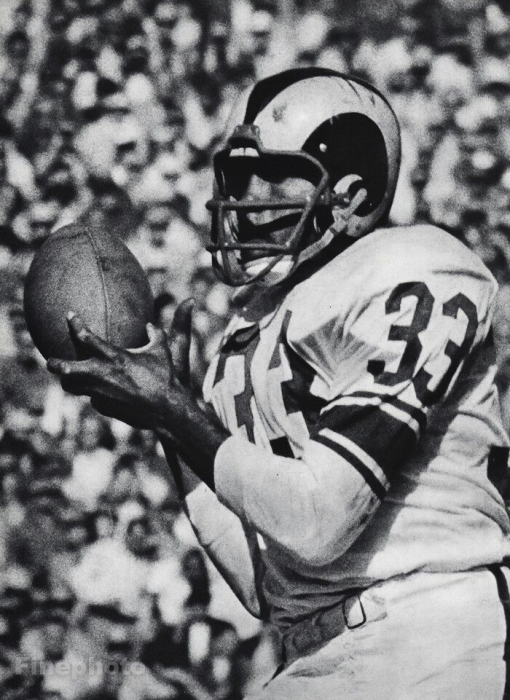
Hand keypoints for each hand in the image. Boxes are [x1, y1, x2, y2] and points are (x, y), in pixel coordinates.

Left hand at [47, 299, 194, 429]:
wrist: (166, 410)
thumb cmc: (166, 378)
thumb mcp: (162, 352)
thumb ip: (156, 335)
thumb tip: (150, 325)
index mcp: (114, 357)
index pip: (86, 337)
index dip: (75, 325)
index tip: (70, 316)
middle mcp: (102, 375)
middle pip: (67, 369)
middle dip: (55, 364)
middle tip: (51, 361)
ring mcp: (100, 393)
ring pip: (74, 387)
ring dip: (70, 381)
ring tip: (69, 377)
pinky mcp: (104, 407)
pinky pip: (93, 398)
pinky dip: (95, 394)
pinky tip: (102, 392)